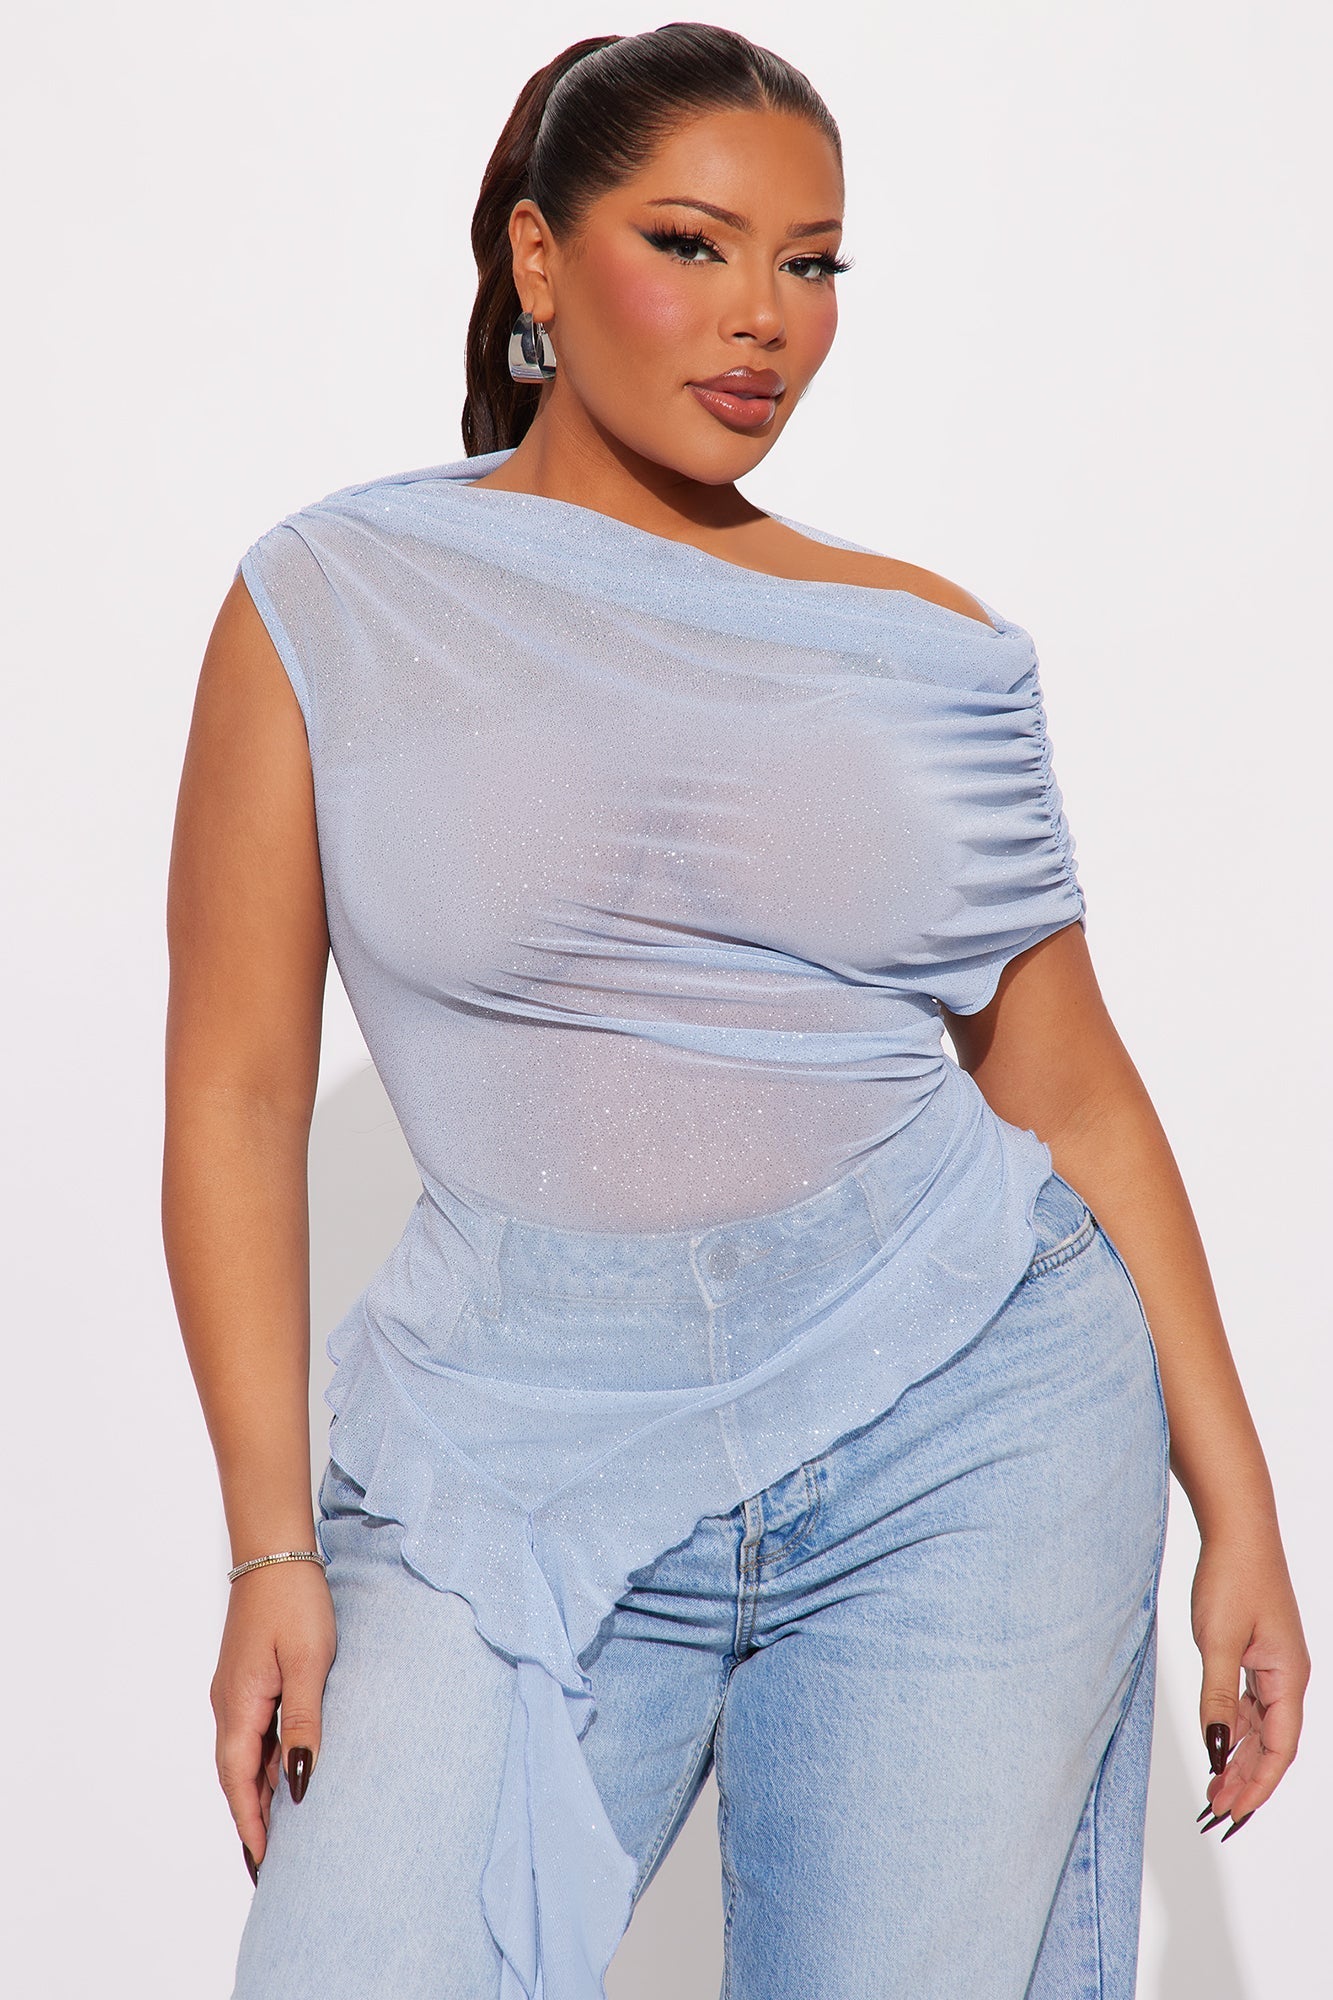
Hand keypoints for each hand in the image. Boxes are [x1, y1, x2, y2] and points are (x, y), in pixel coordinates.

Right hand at [211, 1560, 336, 1877]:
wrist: (275, 1552)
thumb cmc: (296, 1602)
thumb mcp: (310, 1663)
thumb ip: (304, 1723)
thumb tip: (299, 1782)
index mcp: (239, 1706)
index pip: (238, 1782)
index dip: (251, 1826)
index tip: (264, 1866)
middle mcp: (228, 1704)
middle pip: (237, 1776)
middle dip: (253, 1819)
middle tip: (274, 1864)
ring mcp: (235, 1691)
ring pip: (244, 1755)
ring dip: (259, 1791)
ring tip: (283, 1830)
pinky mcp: (247, 1678)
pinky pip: (253, 1732)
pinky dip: (265, 1760)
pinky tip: (286, 1771)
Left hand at [1191, 1522, 1309, 1837]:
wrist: (1237, 1530)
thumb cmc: (1232, 1576)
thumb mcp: (1218, 1640)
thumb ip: (1216, 1697)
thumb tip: (1215, 1748)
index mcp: (1288, 1677)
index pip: (1279, 1748)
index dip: (1258, 1784)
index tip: (1235, 1813)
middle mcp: (1287, 1676)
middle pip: (1271, 1744)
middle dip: (1246, 1780)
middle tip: (1216, 1810)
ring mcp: (1272, 1665)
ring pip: (1258, 1726)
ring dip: (1237, 1757)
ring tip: (1214, 1789)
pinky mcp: (1256, 1653)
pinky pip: (1248, 1703)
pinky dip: (1232, 1727)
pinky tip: (1217, 1746)